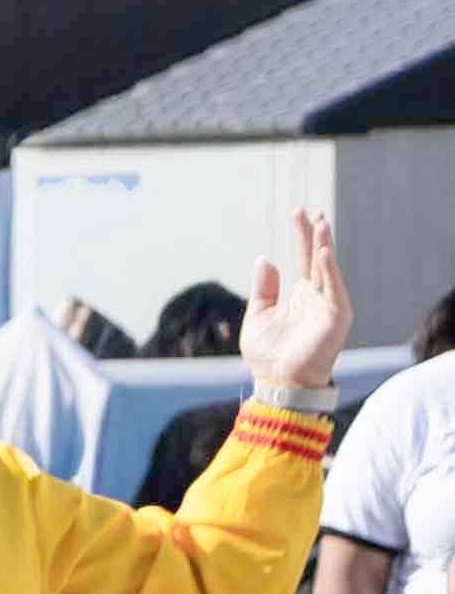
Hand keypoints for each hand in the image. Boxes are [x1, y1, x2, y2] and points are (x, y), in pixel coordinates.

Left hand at [240, 207, 350, 399]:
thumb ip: (264, 288)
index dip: (301, 235)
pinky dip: (330, 272)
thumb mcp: (258, 315)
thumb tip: (264, 259)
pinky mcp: (336, 318)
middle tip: (313, 212)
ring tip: (321, 224)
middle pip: (318, 258)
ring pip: (329, 270)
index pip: (303, 258)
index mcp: (300, 294)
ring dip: (325, 246)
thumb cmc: (268, 354)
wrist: (277, 382)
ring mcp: (328, 305)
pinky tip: (323, 253)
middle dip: (316, 235)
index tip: (298, 212)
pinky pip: (334, 290)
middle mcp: (317, 296)